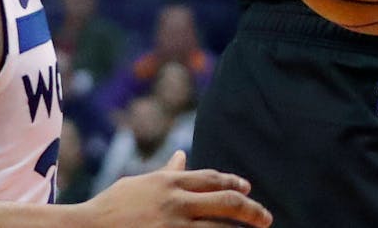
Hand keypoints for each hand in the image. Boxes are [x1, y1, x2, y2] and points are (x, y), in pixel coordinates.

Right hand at [78, 150, 270, 226]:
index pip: (214, 180)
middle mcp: (177, 202)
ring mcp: (174, 226)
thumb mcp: (140, 183)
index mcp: (171, 182)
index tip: (248, 190)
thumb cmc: (111, 207)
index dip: (235, 184)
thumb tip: (183, 156)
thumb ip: (167, 172)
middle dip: (252, 211)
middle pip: (227, 203)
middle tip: (266, 219)